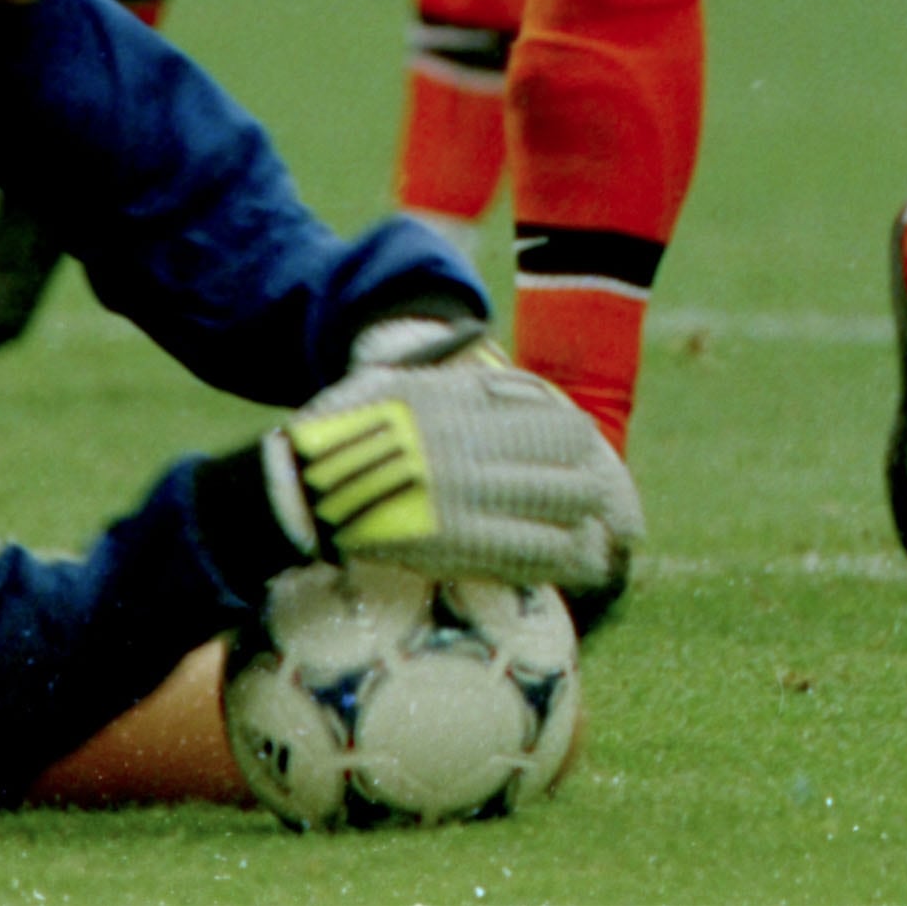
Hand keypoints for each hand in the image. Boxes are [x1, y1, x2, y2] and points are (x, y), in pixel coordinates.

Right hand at [267, 356, 643, 592]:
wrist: (298, 486)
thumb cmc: (343, 429)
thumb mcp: (397, 377)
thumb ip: (445, 365)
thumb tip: (478, 337)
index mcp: (463, 400)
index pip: (552, 416)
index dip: (583, 446)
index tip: (593, 466)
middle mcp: (477, 440)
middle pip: (571, 454)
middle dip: (598, 483)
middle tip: (608, 512)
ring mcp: (469, 491)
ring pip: (563, 503)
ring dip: (591, 525)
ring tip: (602, 547)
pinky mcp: (457, 543)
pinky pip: (532, 551)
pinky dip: (565, 560)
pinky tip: (578, 568)